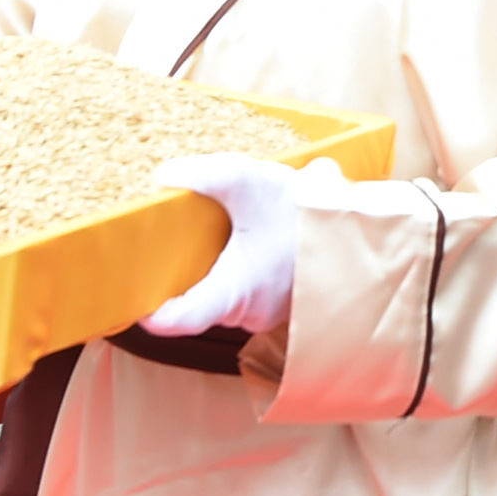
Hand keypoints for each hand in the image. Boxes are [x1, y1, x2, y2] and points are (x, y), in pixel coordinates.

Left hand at [142, 154, 341, 335]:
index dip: (148, 311)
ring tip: (205, 237)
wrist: (367, 228)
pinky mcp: (283, 303)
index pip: (177, 321)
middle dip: (178, 280)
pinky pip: (248, 292)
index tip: (130, 296)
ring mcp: (268, 312)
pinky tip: (240, 239)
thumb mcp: (251, 181)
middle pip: (196, 305)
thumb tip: (164, 174)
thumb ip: (203, 175)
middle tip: (158, 251)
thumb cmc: (308, 212)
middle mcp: (248, 313)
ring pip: (223, 296)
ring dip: (212, 271)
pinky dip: (238, 270)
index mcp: (234, 293)